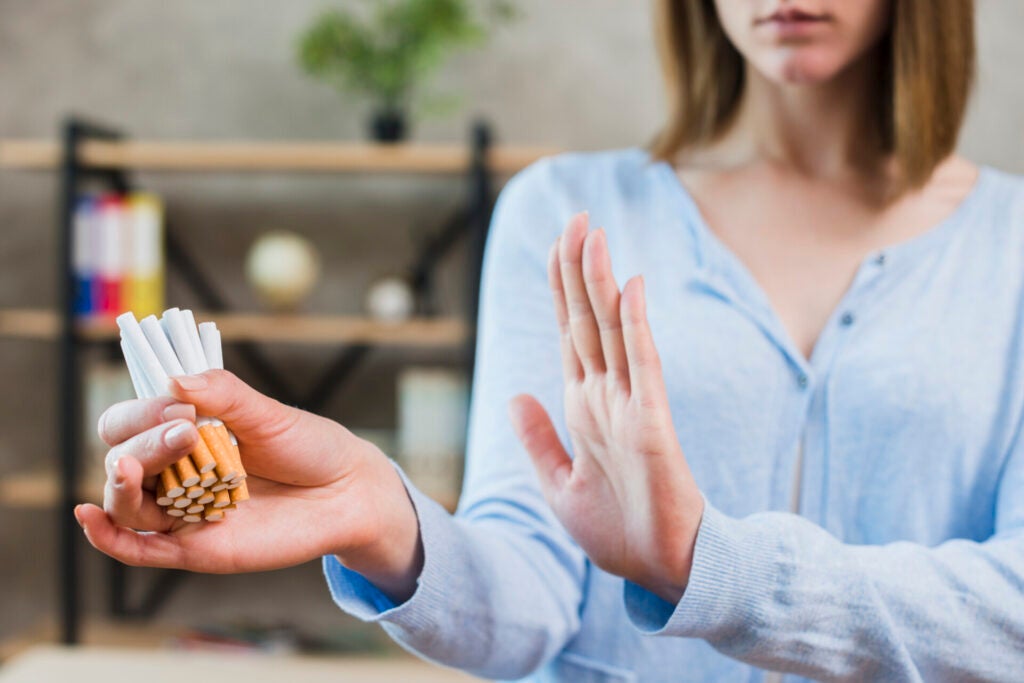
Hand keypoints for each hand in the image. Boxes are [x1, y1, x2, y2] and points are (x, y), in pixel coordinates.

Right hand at [77, 370, 422, 600]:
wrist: (348, 492)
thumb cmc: (309, 447)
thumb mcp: (269, 414)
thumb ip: (224, 395)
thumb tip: (173, 379)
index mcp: (184, 432)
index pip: (129, 422)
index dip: (142, 411)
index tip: (180, 404)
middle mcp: (174, 472)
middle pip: (122, 459)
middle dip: (144, 443)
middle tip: (185, 430)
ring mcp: (182, 511)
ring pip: (125, 503)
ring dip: (122, 484)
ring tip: (135, 468)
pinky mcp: (195, 548)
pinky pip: (139, 548)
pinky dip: (108, 538)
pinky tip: (89, 517)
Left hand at [507, 212, 703, 602]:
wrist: (660, 569)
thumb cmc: (617, 530)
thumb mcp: (558, 484)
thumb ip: (538, 439)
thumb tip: (516, 394)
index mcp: (583, 407)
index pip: (569, 333)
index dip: (561, 289)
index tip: (555, 245)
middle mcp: (606, 396)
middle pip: (588, 319)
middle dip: (578, 268)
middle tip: (575, 216)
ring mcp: (630, 406)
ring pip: (613, 330)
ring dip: (601, 281)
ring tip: (592, 232)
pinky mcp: (653, 425)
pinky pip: (642, 366)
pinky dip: (636, 326)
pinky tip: (629, 288)